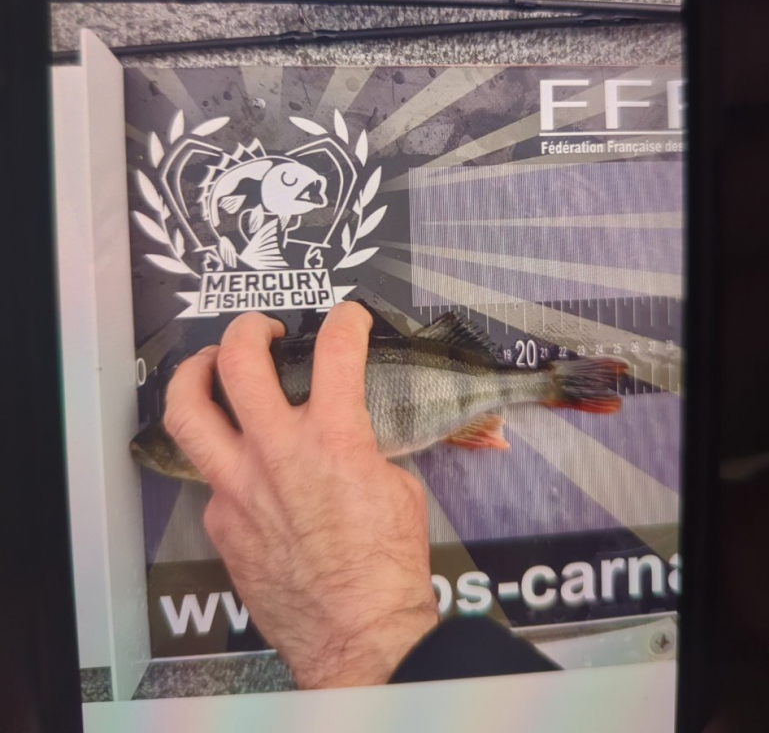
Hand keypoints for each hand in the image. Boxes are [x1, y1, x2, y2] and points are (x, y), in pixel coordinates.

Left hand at [165, 303, 438, 689]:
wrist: (359, 635)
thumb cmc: (387, 569)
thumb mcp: (397, 488)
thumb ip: (365, 448)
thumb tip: (351, 436)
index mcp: (334, 440)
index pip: (335, 350)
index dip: (345, 320)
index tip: (348, 318)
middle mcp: (277, 455)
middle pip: (238, 363)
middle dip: (246, 330)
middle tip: (259, 330)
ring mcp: (239, 489)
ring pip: (187, 413)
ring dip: (194, 376)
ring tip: (208, 366)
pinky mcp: (222, 525)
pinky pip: (211, 478)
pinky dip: (226, 461)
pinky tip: (247, 470)